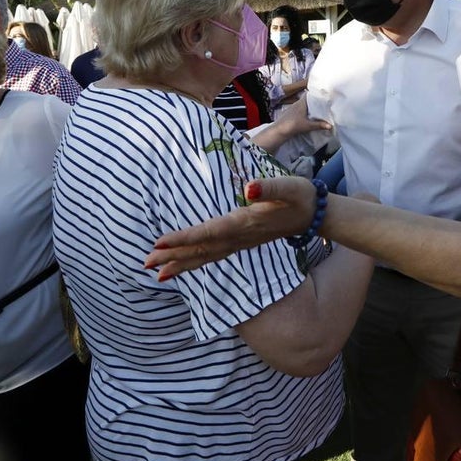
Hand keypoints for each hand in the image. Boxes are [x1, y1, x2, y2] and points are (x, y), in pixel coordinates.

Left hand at [145, 176, 316, 280]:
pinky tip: (181, 266)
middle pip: (202, 250)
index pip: (209, 232)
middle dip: (173, 256)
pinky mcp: (241, 243)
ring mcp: (240, 243)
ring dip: (180, 264)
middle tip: (145, 263)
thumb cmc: (301, 196)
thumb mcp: (289, 186)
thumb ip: (269, 187)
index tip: (159, 242)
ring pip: (206, 257)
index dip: (184, 238)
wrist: (315, 215)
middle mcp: (240, 237)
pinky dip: (194, 262)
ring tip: (156, 273)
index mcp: (246, 222)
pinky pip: (213, 256)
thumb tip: (249, 188)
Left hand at [273, 95, 330, 138]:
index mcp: (301, 103)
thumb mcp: (308, 126)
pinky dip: (304, 111)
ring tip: (317, 109)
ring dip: (308, 107)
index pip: (308, 94)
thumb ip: (319, 125)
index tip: (322, 94)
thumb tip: (331, 126)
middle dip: (314, 101)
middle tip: (323, 103)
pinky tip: (307, 116)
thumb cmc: (293, 125)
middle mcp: (296, 104)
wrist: (279, 131)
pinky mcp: (289, 114)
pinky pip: (299, 110)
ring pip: (302, 105)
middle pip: (306, 100)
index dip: (315, 93)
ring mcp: (292, 108)